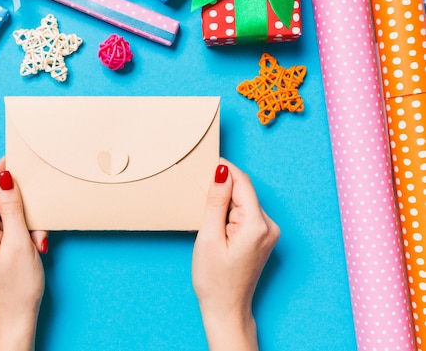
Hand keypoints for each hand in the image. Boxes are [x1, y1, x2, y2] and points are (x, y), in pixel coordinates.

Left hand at [0, 158, 47, 350]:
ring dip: (20, 219)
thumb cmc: (19, 285)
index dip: (0, 171)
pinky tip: (28, 240)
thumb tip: (5, 177)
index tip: (14, 155)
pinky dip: (16, 227)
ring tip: (34, 239)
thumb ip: (11, 206)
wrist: (15, 315)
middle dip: (18, 205)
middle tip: (36, 220)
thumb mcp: (20, 241)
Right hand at [192, 158, 279, 350]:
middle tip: (200, 202)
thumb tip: (221, 171)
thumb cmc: (214, 279)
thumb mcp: (208, 236)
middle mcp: (269, 226)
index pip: (242, 183)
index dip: (224, 169)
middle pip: (243, 192)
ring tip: (208, 224)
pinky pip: (246, 214)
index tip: (206, 161)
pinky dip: (230, 215)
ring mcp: (268, 232)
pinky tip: (217, 230)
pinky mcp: (263, 237)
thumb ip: (216, 201)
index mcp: (257, 224)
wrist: (226, 308)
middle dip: (222, 190)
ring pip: (243, 202)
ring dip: (224, 204)